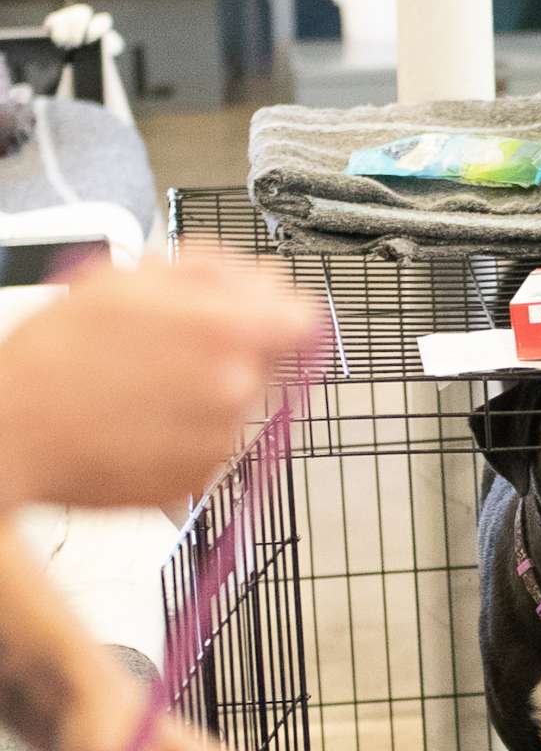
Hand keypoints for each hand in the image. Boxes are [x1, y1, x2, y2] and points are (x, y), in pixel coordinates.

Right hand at [0, 252, 324, 512]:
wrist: (11, 432)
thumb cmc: (53, 356)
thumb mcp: (125, 279)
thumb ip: (210, 272)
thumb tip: (264, 280)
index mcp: (225, 331)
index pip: (302, 319)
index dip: (275, 311)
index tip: (253, 315)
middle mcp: (234, 389)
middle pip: (264, 362)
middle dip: (226, 350)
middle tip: (163, 349)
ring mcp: (218, 441)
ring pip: (234, 405)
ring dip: (199, 393)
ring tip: (136, 386)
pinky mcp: (197, 478)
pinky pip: (207, 446)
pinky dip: (180, 433)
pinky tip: (135, 420)